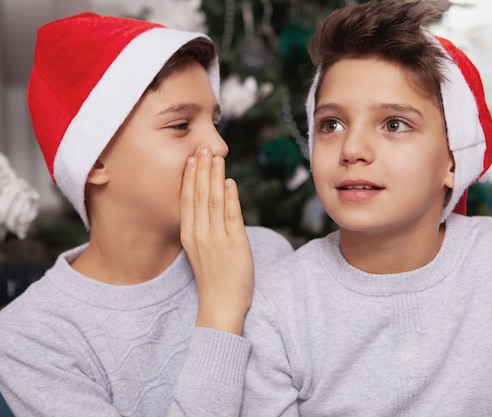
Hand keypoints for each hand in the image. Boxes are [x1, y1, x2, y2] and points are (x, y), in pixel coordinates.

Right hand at [180, 147, 253, 334]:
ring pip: (213, 201)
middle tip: (202, 148)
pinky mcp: (234, 245)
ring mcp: (216, 239)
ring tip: (215, 157)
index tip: (191, 158)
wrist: (221, 306)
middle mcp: (199, 235)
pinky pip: (231, 216)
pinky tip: (229, 181)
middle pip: (198, 196)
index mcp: (189, 235)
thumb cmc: (214, 279)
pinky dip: (230, 197)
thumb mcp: (201, 251)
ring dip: (214, 177)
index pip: (187, 200)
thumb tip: (212, 206)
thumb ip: (204, 229)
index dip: (189, 178)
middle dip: (201, 170)